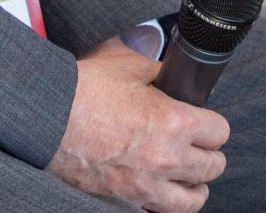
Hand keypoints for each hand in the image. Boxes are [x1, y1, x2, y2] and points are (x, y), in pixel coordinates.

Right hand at [47, 40, 228, 212]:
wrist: (45, 119)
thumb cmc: (84, 91)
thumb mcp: (130, 67)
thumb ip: (161, 73)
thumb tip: (174, 77)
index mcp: (174, 122)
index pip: (220, 132)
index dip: (213, 124)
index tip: (205, 123)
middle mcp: (166, 159)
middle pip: (213, 167)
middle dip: (209, 154)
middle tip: (199, 146)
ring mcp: (145, 186)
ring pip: (193, 200)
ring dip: (195, 186)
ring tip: (190, 176)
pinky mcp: (125, 201)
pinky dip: (165, 204)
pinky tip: (162, 191)